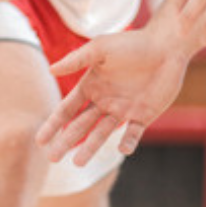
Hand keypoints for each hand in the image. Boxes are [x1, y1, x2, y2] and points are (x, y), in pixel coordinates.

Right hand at [36, 25, 190, 164]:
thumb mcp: (100, 48)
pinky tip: (122, 149)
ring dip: (90, 147)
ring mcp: (123, 110)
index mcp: (91, 86)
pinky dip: (128, 142)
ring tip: (78, 162)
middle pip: (80, 126)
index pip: (67, 110)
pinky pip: (133, 134)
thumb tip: (50, 69)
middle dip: (66, 141)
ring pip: (102, 133)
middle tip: (52, 158)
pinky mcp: (143, 116)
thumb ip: (76, 60)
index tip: (39, 140)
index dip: (53, 124)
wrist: (165, 47)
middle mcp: (104, 101)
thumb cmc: (132, 43)